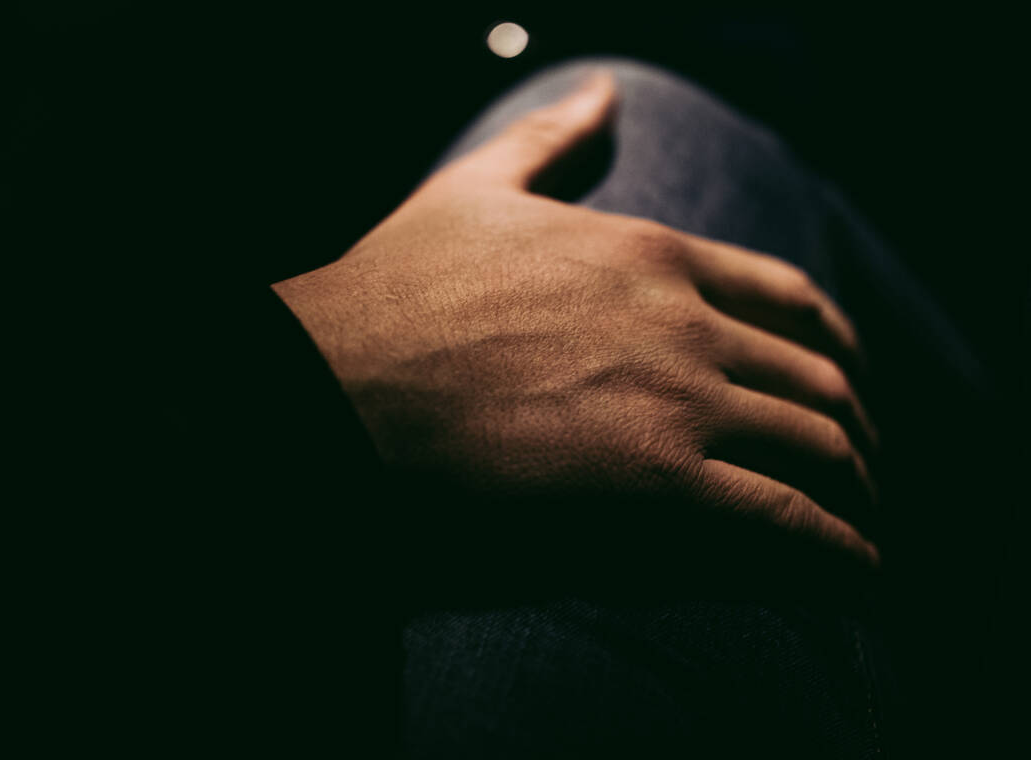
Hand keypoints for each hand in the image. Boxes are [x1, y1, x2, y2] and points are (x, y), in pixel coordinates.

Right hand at [273, 72, 879, 567]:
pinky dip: (837, 557)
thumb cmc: (392, 299)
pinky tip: (849, 578)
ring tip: (859, 534)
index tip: (843, 385)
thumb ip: (548, 143)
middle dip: (853, 433)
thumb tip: (606, 96)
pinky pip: (789, 526)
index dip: (832, 349)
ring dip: (854, 496)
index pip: (788, 299)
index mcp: (647, 254)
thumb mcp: (473, 193)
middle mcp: (680, 320)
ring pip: (818, 450)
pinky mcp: (658, 487)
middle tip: (858, 472)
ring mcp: (675, 401)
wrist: (331, 391)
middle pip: (817, 380)